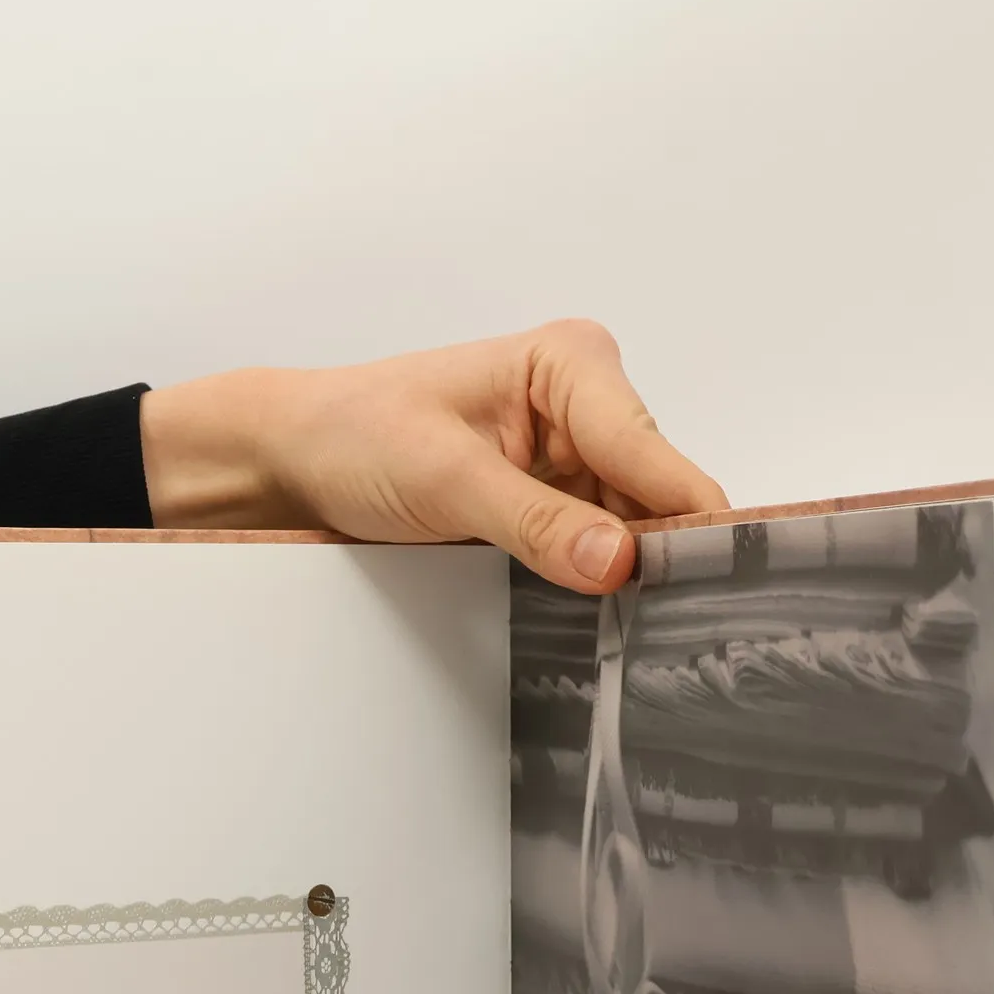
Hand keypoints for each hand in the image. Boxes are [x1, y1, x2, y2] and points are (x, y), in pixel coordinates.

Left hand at [140, 320, 727, 589]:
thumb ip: (535, 519)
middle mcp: (585, 404)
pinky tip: (583, 616)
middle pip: (657, 496)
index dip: (682, 523)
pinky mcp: (552, 501)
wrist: (296, 458)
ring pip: (634, 532)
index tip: (698, 589)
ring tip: (611, 628)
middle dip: (652, 558)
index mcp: (571, 364)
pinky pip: (597, 550)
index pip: (653, 453)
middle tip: (650, 628)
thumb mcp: (443, 478)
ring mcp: (572, 457)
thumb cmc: (355, 434)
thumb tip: (616, 560)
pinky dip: (592, 585)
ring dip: (622, 579)